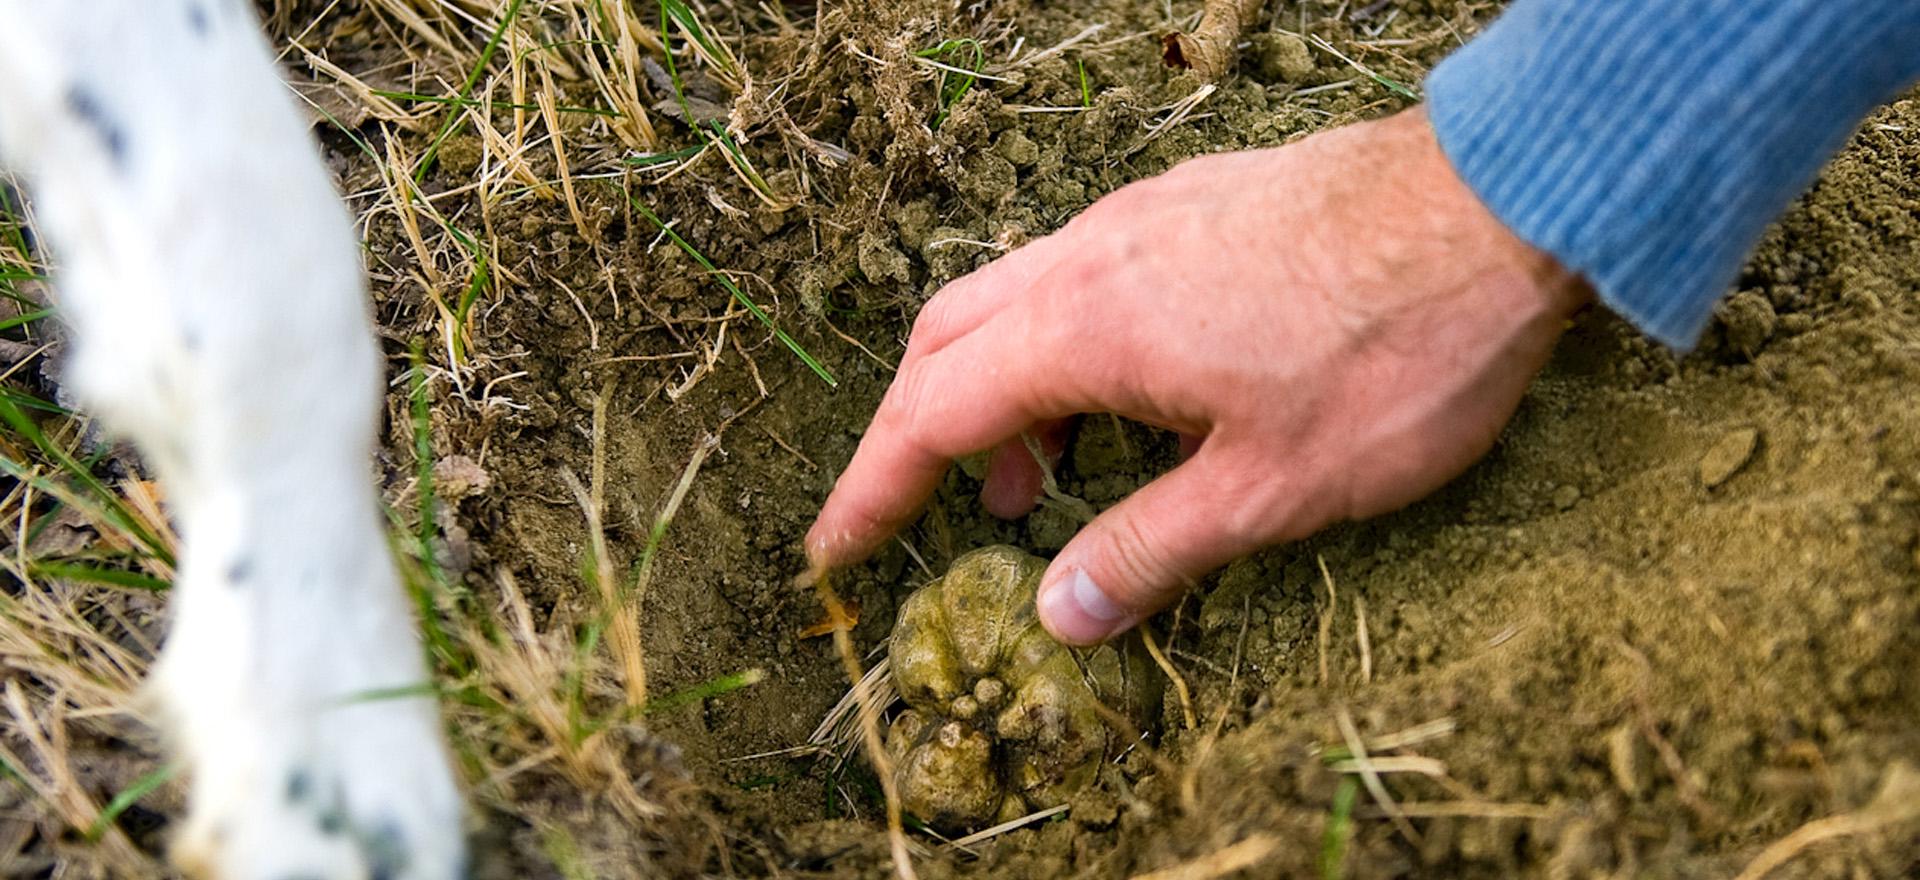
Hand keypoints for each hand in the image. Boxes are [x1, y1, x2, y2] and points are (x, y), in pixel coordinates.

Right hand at [806, 107, 1587, 644]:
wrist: (1503, 205)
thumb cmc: (1394, 350)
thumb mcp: (1268, 487)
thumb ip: (1148, 550)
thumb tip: (1057, 613)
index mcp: (1085, 327)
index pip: (934, 417)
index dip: (875, 490)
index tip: (835, 547)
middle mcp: (1092, 256)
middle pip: (949, 341)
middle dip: (921, 433)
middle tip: (934, 513)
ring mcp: (1145, 217)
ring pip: (1017, 301)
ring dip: (1003, 392)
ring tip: (1046, 480)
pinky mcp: (1197, 203)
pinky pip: (1083, 274)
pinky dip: (1064, 347)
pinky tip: (1131, 397)